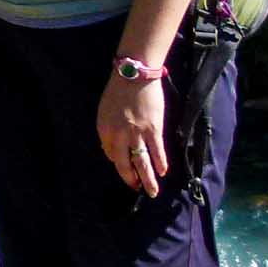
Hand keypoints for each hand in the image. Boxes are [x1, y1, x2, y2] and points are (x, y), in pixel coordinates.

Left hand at [95, 71, 168, 196]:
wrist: (134, 75)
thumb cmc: (118, 91)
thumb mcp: (104, 111)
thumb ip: (107, 132)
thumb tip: (111, 151)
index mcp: (104, 130)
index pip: (109, 154)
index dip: (118, 163)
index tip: (126, 170)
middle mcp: (118, 135)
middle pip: (124, 163)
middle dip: (130, 179)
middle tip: (136, 188)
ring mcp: (136, 133)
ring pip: (142, 162)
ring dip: (148, 179)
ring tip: (152, 191)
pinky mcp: (153, 129)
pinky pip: (157, 151)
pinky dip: (160, 163)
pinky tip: (163, 172)